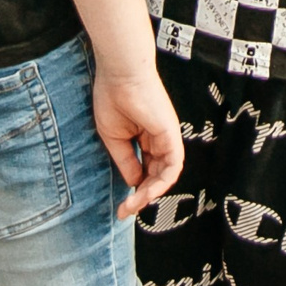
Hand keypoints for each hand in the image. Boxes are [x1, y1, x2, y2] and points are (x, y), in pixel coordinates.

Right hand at [92, 60, 184, 216]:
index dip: (136, 189)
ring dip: (151, 193)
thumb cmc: (112, 98)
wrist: (119, 75)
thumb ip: (126, 160)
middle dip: (142, 196)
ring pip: (166, 174)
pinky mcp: (171, 134)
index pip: (146, 170)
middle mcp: (159, 139)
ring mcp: (167, 137)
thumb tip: (134, 182)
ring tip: (133, 204)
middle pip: (157, 175)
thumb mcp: (114, 138)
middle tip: (126, 210)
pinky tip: (147, 192)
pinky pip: (172, 165)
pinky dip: (162, 182)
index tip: (121, 206)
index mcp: (145, 137)